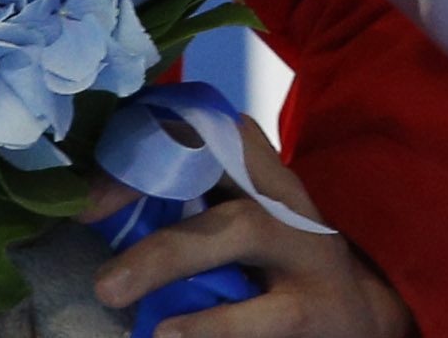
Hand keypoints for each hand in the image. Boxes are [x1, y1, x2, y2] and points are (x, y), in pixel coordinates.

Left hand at [86, 115, 411, 336]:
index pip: (211, 130)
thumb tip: (100, 209)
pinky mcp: (313, 310)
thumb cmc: (281, 273)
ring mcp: (306, 254)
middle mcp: (287, 203)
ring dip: (168, 253)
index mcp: (264, 178)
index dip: (150, 143)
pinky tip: (168, 334)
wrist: (361, 320)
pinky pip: (261, 315)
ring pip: (239, 228)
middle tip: (86, 214)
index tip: (92, 189)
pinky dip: (212, 325)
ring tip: (110, 288)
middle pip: (222, 166)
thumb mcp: (244, 229)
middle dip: (152, 181)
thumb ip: (193, 211)